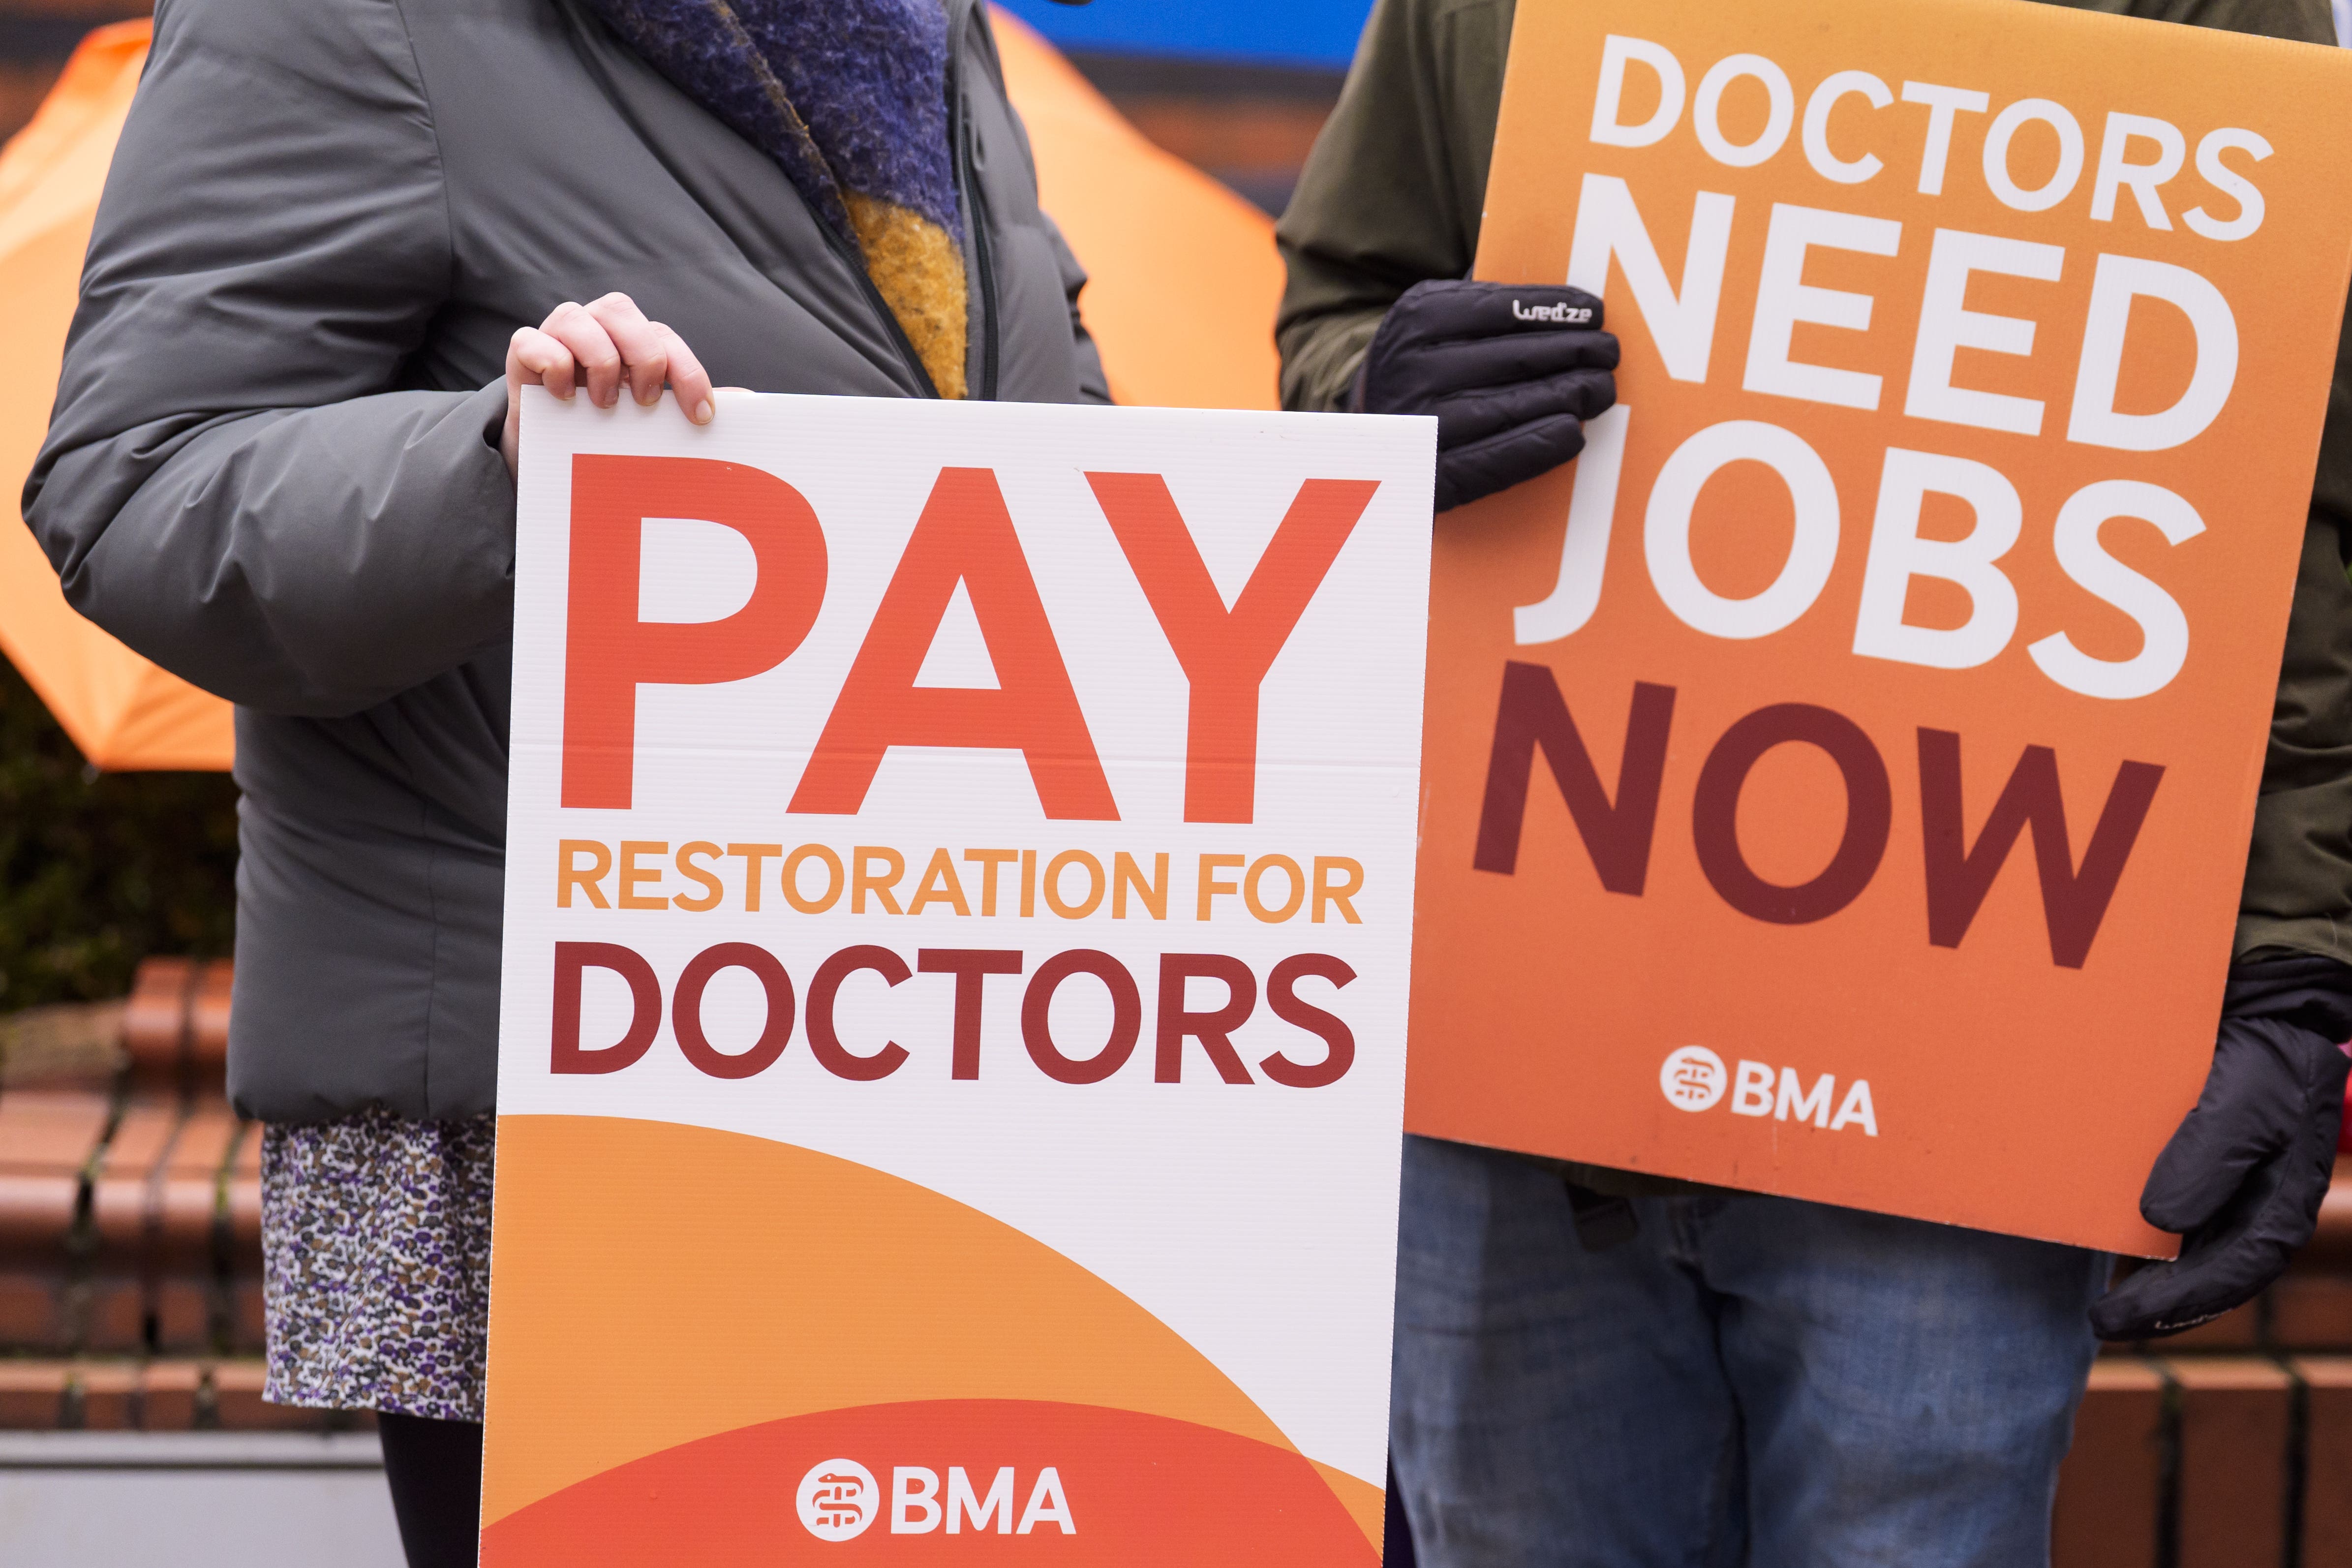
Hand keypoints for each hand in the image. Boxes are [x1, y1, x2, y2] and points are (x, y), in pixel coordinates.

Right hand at [501, 293, 714, 474]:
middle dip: (642, 357)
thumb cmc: (609, 429)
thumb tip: (751, 400)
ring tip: (605, 405)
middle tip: (645, 403)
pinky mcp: (522, 352)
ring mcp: (556, 335)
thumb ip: (689, 405)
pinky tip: (565, 398)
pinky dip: (553, 364)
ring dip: (599, 361)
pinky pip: (532, 340)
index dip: (687, 373)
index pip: (665, 338)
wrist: (551, 452)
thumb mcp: (651, 421)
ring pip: (577, 318)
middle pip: (623, 311)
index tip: (700, 417)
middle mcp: (596, 326)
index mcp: (632, 338)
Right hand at [1352, 280, 1617, 512]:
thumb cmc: (1422, 367)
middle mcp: (1413, 367)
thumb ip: (1480, 301)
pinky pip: (1494, 460)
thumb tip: (1553, 286)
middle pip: (1514, 357)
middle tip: (1609, 355)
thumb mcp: (1432, 320)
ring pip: (1511, 406)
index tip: (1595, 314)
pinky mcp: (1429, 474)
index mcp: (1418, 317)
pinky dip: (1539, 446)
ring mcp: (1420, 423)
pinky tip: (1573, 432)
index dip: (1555, 309)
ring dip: (1569, 397)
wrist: (1365, 432)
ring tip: (1601, 389)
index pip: (1501, 307)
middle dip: (1574, 353)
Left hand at [2091, 953, 2351, 1339]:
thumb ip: (2210, 1157)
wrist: (2262, 1009)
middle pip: (2207, 1277)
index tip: (2116, 1318)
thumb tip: (2160, 1221)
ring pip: (2188, 1255)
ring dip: (2148, 1282)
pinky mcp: (2201, 1171)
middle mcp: (2255, 1208)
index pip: (2231, 1273)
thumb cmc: (2263, 1054)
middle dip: (2158, 1307)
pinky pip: (2171, 1218)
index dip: (2174, 1303)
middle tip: (2100, 1323)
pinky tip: (2104, 1246)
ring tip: (2097, 1300)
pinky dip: (2140, 1240)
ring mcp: (2231, 1193)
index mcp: (2280, 1205)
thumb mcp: (2246, 1100)